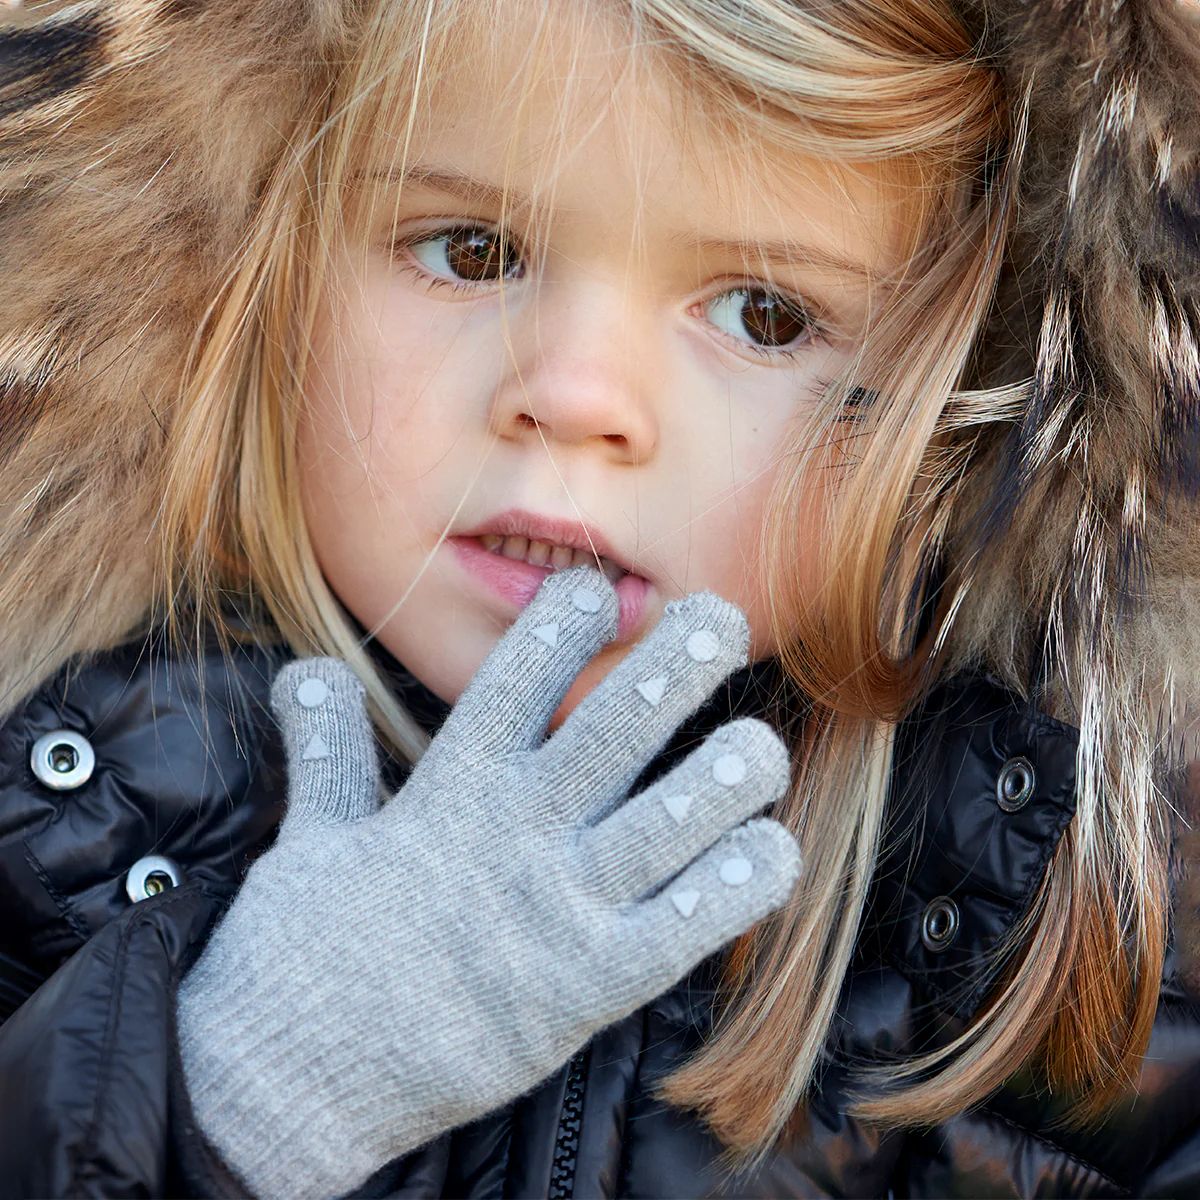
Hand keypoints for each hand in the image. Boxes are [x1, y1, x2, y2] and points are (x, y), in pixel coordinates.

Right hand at [176, 566, 801, 1199]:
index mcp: (450, 788)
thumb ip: (327, 747)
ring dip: (728, 774)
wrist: (295, 1078)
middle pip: (615, 727)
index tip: (598, 590)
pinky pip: (684, 926)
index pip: (517, 678)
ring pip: (671, 818)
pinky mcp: (588, 987)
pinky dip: (735, 887)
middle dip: (677, 664)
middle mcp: (514, 832)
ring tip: (761, 746)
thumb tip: (305, 672)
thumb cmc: (304, 951)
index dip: (563, 622)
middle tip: (723, 619)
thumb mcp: (311, 833)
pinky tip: (768, 852)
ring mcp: (557, 908)